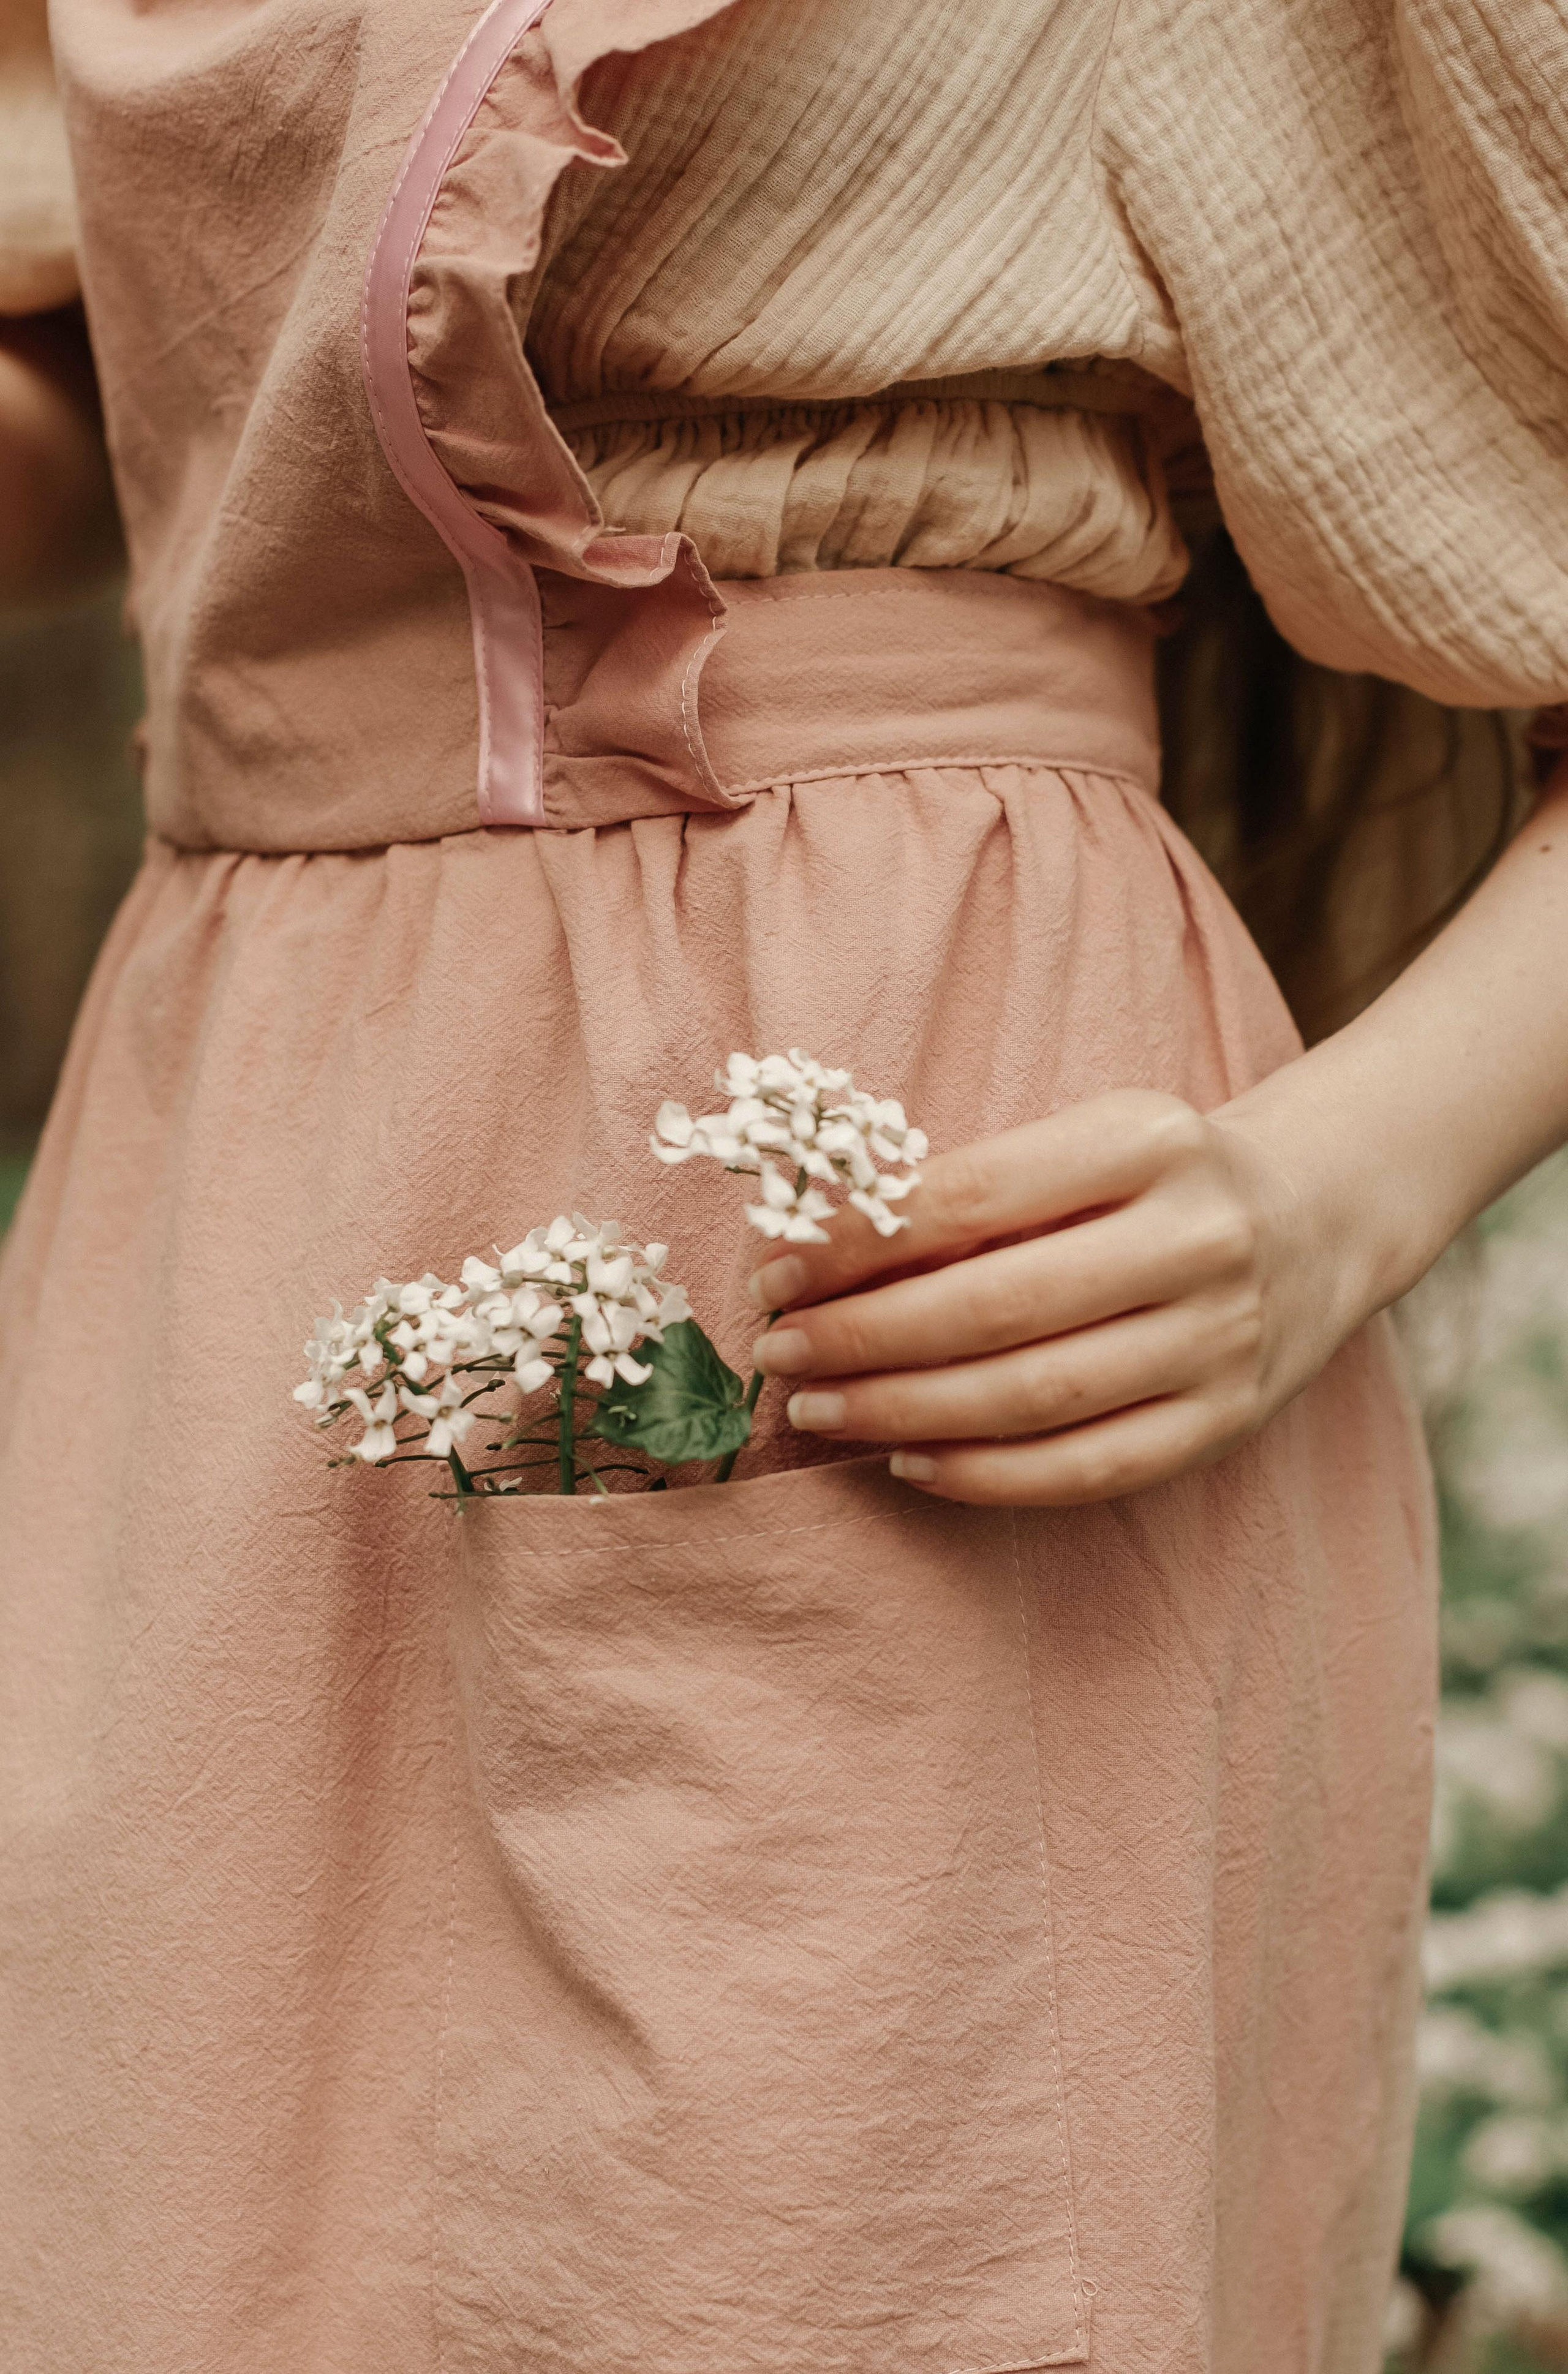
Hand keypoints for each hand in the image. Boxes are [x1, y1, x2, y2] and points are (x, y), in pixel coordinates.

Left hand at [745, 1088, 1376, 1506]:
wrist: (1316, 1218)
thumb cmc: (1152, 1179)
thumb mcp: (1080, 1142)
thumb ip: (970, 1190)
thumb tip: (815, 1259)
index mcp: (1147, 1141)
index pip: (970, 1198)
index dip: (857, 1246)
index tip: (774, 1275)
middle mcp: (1197, 1239)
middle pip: (995, 1308)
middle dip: (864, 1340)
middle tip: (782, 1358)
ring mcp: (1220, 1339)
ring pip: (1035, 1397)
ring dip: (905, 1413)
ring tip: (821, 1413)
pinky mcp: (1227, 1420)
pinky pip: (1088, 1468)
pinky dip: (985, 1476)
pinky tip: (910, 1461)